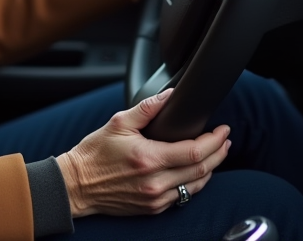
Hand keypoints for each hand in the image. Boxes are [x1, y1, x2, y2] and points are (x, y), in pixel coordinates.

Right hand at [55, 88, 230, 216]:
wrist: (76, 185)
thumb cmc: (93, 154)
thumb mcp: (118, 122)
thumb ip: (147, 108)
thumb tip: (169, 95)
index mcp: (149, 159)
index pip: (195, 152)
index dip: (214, 140)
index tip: (223, 130)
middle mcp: (155, 183)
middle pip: (202, 170)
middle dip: (219, 153)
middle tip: (225, 140)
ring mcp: (155, 198)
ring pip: (196, 186)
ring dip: (211, 169)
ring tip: (216, 154)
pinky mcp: (152, 208)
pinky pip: (183, 197)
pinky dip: (194, 183)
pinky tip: (196, 172)